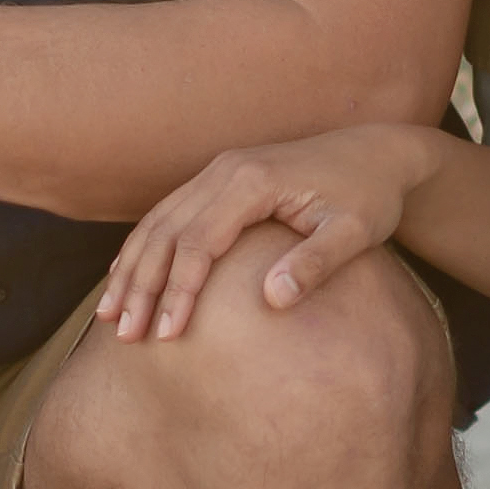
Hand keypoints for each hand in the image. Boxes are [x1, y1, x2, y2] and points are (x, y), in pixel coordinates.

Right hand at [93, 124, 434, 339]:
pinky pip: (169, 214)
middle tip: (125, 334)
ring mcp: (219, 172)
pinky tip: (126, 278)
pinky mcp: (221, 180)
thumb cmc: (370, 196)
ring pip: (157, 222)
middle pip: (165, 233)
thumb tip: (272, 300)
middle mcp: (226, 171)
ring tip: (112, 316)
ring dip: (131, 269)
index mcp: (252, 182)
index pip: (198, 242)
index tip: (168, 335)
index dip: (179, 291)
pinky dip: (144, 248)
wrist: (378, 153)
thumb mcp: (355, 232)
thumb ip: (315, 263)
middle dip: (141, 285)